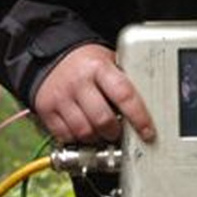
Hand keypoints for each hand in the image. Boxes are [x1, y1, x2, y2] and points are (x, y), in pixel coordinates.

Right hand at [33, 44, 155, 142]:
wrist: (52, 57)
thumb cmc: (86, 63)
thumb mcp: (109, 62)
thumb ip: (124, 82)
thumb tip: (149, 106)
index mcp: (99, 68)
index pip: (124, 95)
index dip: (139, 117)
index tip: (147, 132)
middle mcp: (79, 82)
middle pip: (103, 120)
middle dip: (115, 132)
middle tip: (117, 130)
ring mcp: (61, 97)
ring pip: (84, 132)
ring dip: (97, 138)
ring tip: (100, 130)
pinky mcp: (47, 110)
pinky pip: (65, 136)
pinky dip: (77, 139)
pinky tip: (83, 130)